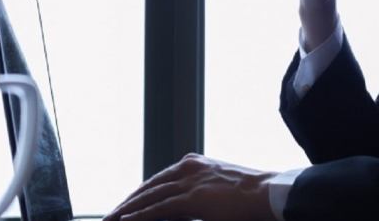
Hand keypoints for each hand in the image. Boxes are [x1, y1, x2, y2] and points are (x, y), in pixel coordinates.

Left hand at [103, 153, 276, 220]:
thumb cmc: (252, 194)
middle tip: (109, 215)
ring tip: (111, 219)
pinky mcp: (192, 198)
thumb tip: (189, 206)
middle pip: (149, 186)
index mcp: (194, 164)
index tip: (126, 205)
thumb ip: (201, 193)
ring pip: (149, 196)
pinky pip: (158, 208)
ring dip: (127, 210)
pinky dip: (139, 215)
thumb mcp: (221, 188)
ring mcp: (189, 182)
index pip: (158, 180)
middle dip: (127, 202)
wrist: (269, 193)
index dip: (140, 194)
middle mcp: (188, 168)